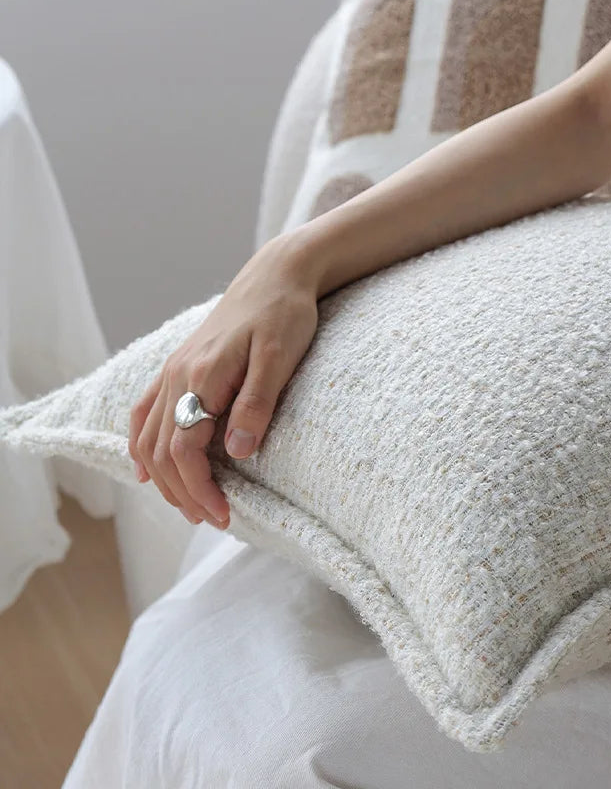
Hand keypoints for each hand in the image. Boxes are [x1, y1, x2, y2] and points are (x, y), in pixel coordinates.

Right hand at [127, 236, 318, 528]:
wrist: (276, 275)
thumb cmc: (284, 314)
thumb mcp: (279, 360)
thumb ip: (257, 404)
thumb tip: (238, 452)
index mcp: (201, 377)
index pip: (184, 449)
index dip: (200, 489)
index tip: (224, 516)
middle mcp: (178, 376)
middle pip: (161, 450)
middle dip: (183, 492)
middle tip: (213, 520)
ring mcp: (173, 370)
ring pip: (149, 436)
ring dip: (164, 477)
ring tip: (189, 505)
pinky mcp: (179, 366)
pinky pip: (145, 411)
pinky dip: (142, 445)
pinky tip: (146, 468)